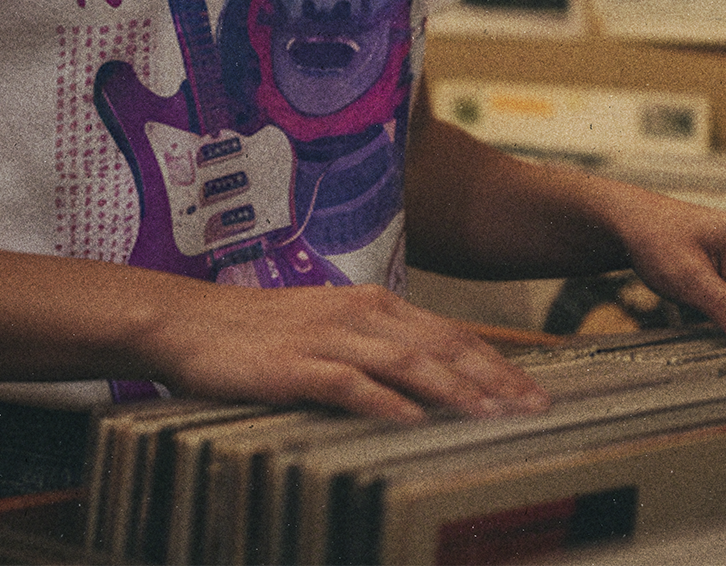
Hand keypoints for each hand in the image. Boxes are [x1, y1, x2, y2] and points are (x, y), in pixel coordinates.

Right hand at [138, 279, 550, 423]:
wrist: (189, 320)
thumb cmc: (260, 332)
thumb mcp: (329, 328)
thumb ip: (379, 347)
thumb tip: (433, 381)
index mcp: (371, 303)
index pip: (450, 333)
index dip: (497, 363)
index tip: (535, 393)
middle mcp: (358, 313)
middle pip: (440, 345)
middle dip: (493, 379)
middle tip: (535, 410)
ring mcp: (327, 337)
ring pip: (405, 361)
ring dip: (453, 390)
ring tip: (491, 416)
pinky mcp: (295, 364)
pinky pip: (347, 383)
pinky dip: (383, 401)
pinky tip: (410, 421)